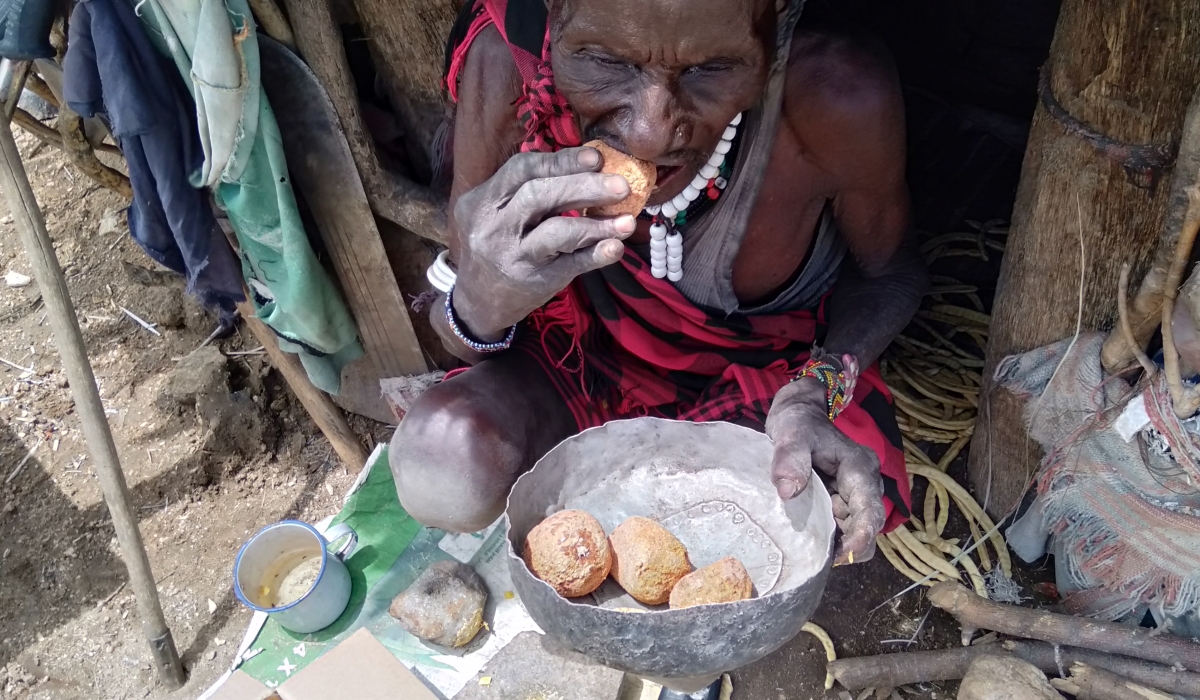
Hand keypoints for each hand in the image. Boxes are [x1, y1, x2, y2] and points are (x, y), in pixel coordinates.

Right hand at [450, 147, 635, 339]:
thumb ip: (522, 189)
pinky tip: (616, 247)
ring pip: (556, 232)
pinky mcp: (534, 281)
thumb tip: (585, 164)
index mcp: (483, 201)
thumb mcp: (491, 213)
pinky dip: (595, 255)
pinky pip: (570, 265)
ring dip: (596, 224)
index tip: (595, 158)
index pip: (521, 170)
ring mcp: (514, 256)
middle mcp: (494, 227)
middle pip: (539, 196)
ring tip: (628, 221)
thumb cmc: (493, 245)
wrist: (476, 301)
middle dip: (584, 187)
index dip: (560, 161)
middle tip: (622, 186)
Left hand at [765, 377, 885, 565]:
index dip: (860, 538)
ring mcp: (854, 494)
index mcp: (860, 468)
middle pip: (866, 527)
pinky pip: (842, 527)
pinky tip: (807, 541)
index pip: (870, 511)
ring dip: (837, 544)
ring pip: (854, 531)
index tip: (839, 556)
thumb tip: (787, 492)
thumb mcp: (791, 433)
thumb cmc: (797, 423)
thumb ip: (790, 457)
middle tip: (816, 559)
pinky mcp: (842, 501)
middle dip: (847, 547)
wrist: (798, 415)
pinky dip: (829, 538)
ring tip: (808, 551)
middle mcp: (864, 484)